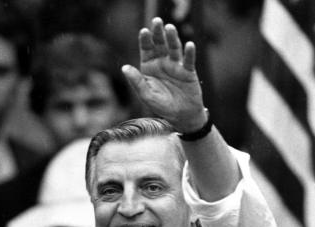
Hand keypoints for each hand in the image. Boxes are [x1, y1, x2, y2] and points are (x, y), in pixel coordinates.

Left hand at [122, 18, 205, 132]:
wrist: (180, 116)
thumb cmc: (161, 106)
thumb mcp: (146, 95)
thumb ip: (136, 81)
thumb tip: (124, 67)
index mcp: (149, 66)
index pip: (146, 49)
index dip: (145, 39)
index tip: (144, 31)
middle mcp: (162, 62)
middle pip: (160, 44)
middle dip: (158, 33)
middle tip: (157, 21)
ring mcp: (176, 65)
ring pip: (174, 48)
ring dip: (172, 38)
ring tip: (170, 28)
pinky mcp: (188, 71)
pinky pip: (188, 61)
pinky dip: (189, 53)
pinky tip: (189, 45)